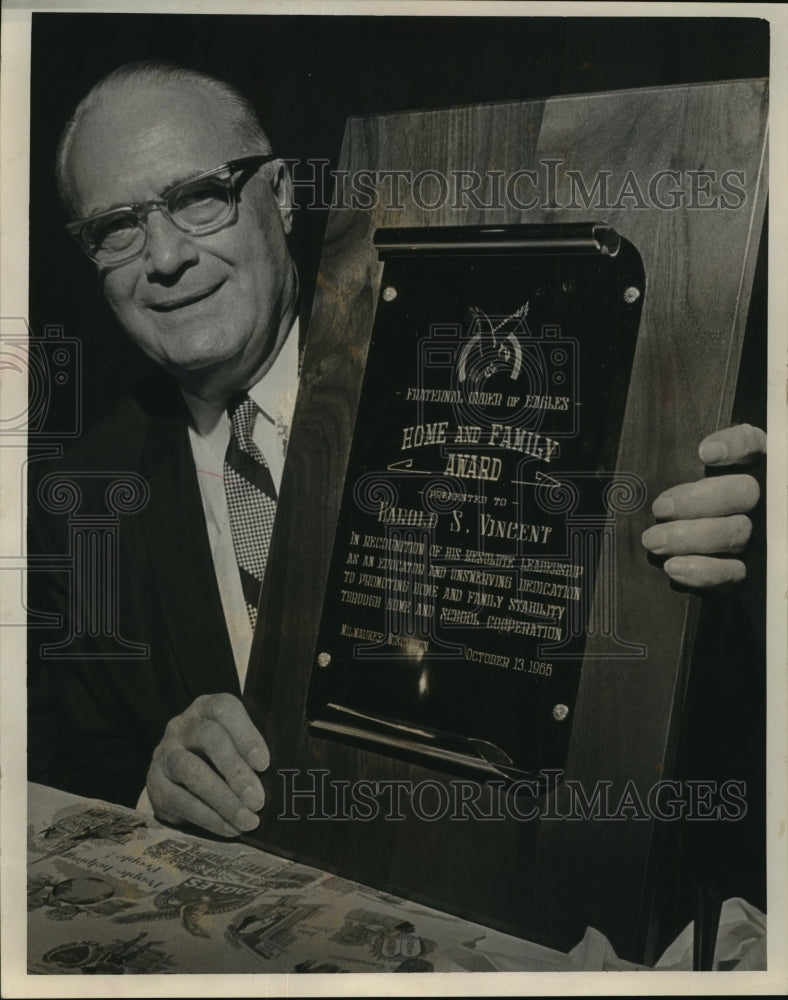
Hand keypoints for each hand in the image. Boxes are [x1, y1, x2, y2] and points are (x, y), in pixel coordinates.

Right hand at [146, 693, 268, 836]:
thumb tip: (285, 775)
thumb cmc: (221, 756)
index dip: (246, 734)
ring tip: (248, 820)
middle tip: (258, 800)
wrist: (177, 778)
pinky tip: (230, 829)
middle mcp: (182, 726)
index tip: (264, 763)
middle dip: (236, 770)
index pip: (224, 708)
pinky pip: (180, 801)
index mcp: (206, 708)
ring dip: (223, 799)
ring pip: (191, 771)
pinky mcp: (154, 785)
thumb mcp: (236, 744)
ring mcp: (164, 754)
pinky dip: (208, 818)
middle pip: (208, 737)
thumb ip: (253, 752)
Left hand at [641, 424, 764, 588]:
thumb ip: (675, 467)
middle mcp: (757, 498)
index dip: (735, 446)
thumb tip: (674, 462)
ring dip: (690, 537)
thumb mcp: (671, 481)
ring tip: (654, 540)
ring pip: (736, 533)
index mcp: (742, 466)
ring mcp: (755, 535)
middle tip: (660, 508)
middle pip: (745, 492)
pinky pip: (733, 572)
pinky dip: (702, 571)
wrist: (670, 550)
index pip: (752, 445)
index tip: (706, 454)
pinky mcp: (745, 570)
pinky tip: (673, 566)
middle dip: (699, 501)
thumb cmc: (668, 509)